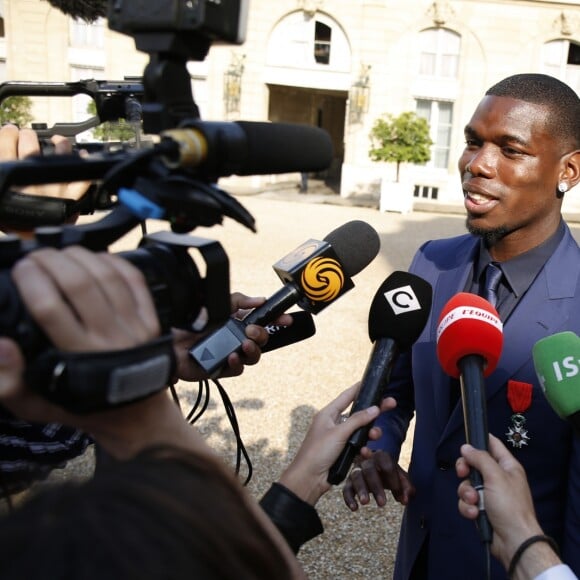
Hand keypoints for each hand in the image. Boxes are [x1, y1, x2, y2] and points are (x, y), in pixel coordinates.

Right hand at [0, 124, 89, 234]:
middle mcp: (31, 181)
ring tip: (56, 141)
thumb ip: (2, 176)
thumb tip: (5, 156)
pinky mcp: (71, 199)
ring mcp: (54, 188)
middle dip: (27, 136)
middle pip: (29, 145)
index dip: (7, 134)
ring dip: (57, 143)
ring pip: (58, 155)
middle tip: (27, 136)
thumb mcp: (1, 202)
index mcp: (10, 179)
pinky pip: (83, 179)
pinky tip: (82, 155)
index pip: (5, 144)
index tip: (9, 131)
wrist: (32, 244)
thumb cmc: (14, 221)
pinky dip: (84, 165)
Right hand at [0, 246, 160, 426]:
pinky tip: (96, 258)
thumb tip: (1, 344)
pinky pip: (134, 281)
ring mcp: (134, 328)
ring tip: (60, 254)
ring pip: (107, 277)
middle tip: (36, 256)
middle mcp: (109, 339)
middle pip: (79, 284)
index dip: (31, 280)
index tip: (20, 269)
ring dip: (80, 256)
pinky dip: (114, 262)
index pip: (50, 308)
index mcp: (79, 358)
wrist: (136, 415)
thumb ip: (8, 382)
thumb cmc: (83, 406)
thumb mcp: (36, 406)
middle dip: (52, 261)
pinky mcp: (151, 321)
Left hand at [172, 292, 292, 381]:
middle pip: (263, 340)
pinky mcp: (222, 369)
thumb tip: (260, 300)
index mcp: (237, 322)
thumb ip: (239, 300)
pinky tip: (231, 356)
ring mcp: (230, 354)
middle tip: (251, 330)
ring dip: (254, 350)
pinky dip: (237, 363)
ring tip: (245, 344)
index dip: (277, 320)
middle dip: (262, 334)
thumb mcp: (217, 304)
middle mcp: (236, 338)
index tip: (285, 319)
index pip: (263, 321)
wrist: (169, 341)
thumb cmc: (190, 323)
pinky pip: (238, 369)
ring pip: (254, 357)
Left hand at [277, 383, 395, 505]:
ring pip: (360, 431)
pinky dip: (363, 449)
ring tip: (375, 436)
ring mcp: (339, 438)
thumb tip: (375, 408)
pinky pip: (358, 446)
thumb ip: (357, 420)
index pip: (347, 396)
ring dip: (370, 433)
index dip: (359, 388)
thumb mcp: (338, 433)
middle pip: (358, 413)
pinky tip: (365, 453)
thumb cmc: (318, 452)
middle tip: (391, 404)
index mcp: (328, 414)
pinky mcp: (343, 452)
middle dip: (374, 411)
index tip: (372, 381)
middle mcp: (334, 423)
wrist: (309, 479)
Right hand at [342, 449, 414, 510]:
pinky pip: (346, 488)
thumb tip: (406, 499)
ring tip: (365, 503)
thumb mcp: (400, 477)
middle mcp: (367, 461)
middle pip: (369, 469)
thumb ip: (406, 486)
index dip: (393, 479)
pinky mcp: (349, 481)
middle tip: (383, 503)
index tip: (399, 494)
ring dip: (361, 489)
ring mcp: (356, 470)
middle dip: (375, 486)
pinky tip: (354, 508)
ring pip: (356, 476)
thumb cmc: (389, 474)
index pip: (386, 463)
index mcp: (381, 456)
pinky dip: (348, 498)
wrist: (377, 468)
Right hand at [455, 435, 543, 568]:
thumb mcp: (495, 476)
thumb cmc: (510, 505)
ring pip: (467, 484)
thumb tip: (466, 447)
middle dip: (465, 470)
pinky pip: (466, 501)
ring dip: (466, 493)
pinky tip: (474, 513)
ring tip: (473, 502)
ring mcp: (488, 494)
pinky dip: (467, 507)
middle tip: (463, 473)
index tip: (465, 441)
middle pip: (473, 464)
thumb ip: (480, 458)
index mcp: (507, 466)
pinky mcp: (480, 508)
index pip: (492, 445)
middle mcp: (497, 478)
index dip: (479, 440)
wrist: (513, 541)